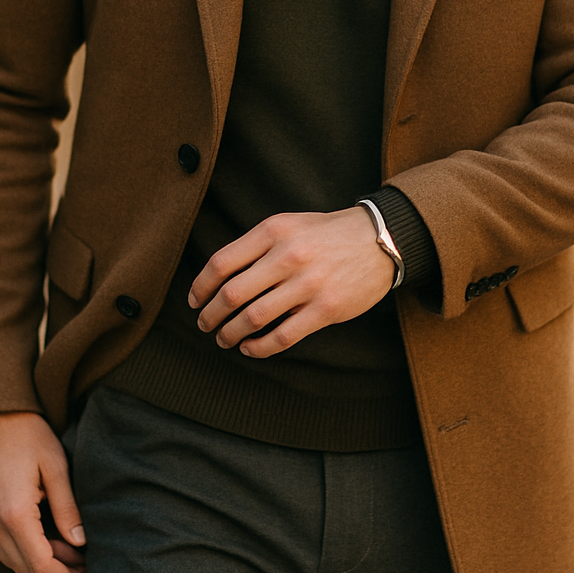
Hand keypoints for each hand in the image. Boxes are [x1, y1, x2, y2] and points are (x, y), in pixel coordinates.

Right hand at [0, 410, 87, 572]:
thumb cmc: (28, 433)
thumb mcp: (57, 467)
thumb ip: (68, 508)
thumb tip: (81, 542)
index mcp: (14, 514)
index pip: (41, 565)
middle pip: (26, 569)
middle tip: (89, 568)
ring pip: (13, 561)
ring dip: (43, 565)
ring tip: (74, 555)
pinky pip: (5, 545)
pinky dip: (28, 551)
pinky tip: (51, 541)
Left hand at [188, 206, 392, 357]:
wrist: (379, 240)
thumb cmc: (327, 233)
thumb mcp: (289, 224)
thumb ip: (257, 245)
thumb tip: (220, 277)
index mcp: (274, 231)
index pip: (222, 262)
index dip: (201, 286)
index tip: (195, 300)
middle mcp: (288, 255)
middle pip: (232, 294)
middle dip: (210, 315)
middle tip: (204, 324)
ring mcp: (308, 284)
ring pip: (254, 318)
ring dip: (231, 334)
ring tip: (225, 339)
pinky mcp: (326, 309)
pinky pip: (283, 335)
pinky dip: (260, 347)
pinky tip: (251, 348)